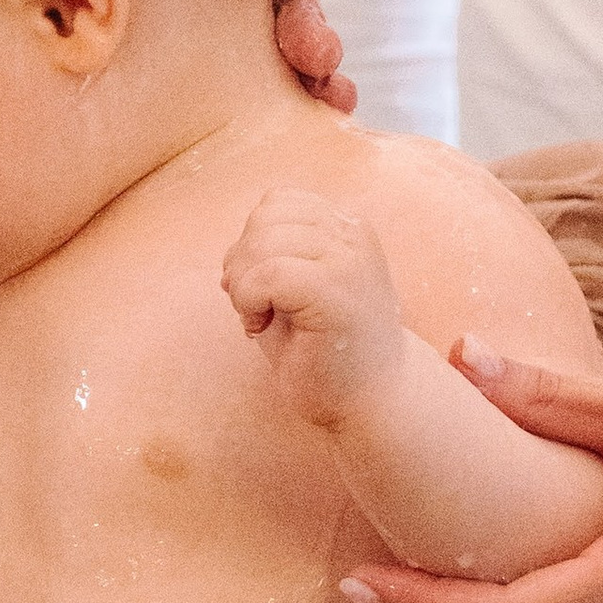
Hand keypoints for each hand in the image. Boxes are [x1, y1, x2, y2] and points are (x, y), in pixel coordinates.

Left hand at [223, 188, 407, 431]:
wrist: (371, 402)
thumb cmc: (325, 350)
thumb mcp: (295, 288)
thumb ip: (270, 256)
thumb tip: (231, 255)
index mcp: (348, 228)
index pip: (278, 201)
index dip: (252, 240)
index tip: (257, 287)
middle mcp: (353, 236)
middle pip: (265, 217)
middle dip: (242, 261)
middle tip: (254, 307)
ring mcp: (349, 261)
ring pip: (262, 242)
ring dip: (243, 283)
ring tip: (258, 317)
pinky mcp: (335, 291)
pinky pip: (267, 275)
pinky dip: (248, 300)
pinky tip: (259, 327)